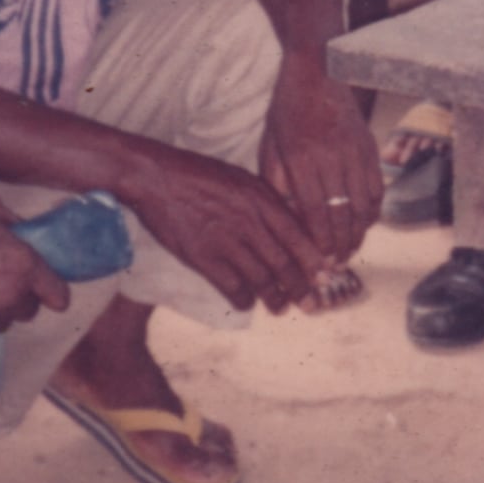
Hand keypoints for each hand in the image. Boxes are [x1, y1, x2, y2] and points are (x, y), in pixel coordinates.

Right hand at [125, 145, 321, 313]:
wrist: (157, 178)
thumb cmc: (200, 175)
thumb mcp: (241, 179)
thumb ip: (266, 202)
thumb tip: (289, 227)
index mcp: (261, 199)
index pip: (298, 235)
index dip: (314, 261)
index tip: (326, 277)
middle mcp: (249, 222)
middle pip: (283, 262)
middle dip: (300, 287)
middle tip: (311, 304)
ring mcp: (226, 241)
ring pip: (261, 279)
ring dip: (274, 298)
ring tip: (281, 307)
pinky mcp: (203, 259)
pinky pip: (232, 287)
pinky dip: (243, 299)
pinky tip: (247, 303)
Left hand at [259, 50, 382, 262]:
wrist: (318, 71)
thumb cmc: (287, 110)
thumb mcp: (270, 145)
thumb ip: (277, 183)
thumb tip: (288, 219)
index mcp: (302, 158)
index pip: (317, 212)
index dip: (321, 241)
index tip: (320, 261)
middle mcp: (332, 157)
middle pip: (343, 214)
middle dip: (341, 245)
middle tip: (336, 265)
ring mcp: (356, 151)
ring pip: (364, 204)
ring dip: (359, 233)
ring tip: (350, 251)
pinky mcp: (371, 146)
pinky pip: (377, 187)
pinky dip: (373, 210)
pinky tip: (364, 224)